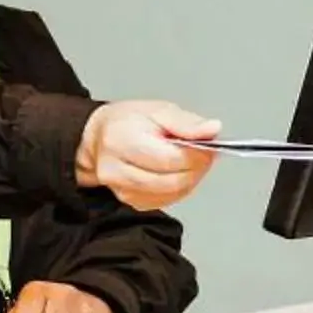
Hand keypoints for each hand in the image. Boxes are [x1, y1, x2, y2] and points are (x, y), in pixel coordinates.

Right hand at [78, 99, 221, 210]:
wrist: (100, 138)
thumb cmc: (128, 122)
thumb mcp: (158, 110)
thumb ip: (186, 122)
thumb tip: (211, 130)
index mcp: (121, 140)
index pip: (169, 158)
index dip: (196, 155)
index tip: (208, 147)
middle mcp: (116, 169)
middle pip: (172, 180)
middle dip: (196, 168)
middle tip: (205, 154)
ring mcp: (121, 189)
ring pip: (172, 193)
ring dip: (190, 178)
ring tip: (190, 160)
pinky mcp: (130, 202)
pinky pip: (167, 200)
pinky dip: (179, 187)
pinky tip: (177, 172)